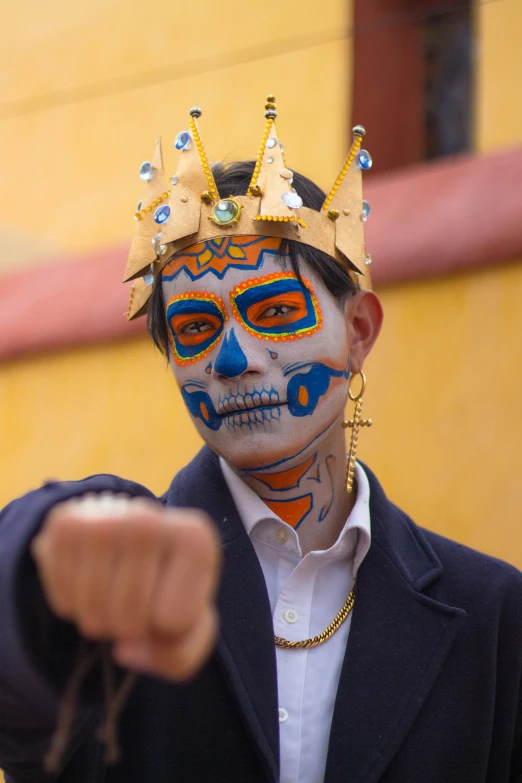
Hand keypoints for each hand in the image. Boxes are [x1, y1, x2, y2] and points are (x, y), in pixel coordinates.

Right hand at [31, 494, 220, 681]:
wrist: (129, 536)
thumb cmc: (166, 585)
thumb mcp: (191, 625)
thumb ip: (179, 657)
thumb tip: (124, 650)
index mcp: (195, 538)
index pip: (173, 622)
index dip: (166, 629)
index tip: (167, 599)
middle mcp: (150, 518)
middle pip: (129, 620)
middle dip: (129, 629)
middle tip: (135, 600)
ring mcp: (103, 517)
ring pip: (94, 616)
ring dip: (100, 621)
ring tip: (112, 590)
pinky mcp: (65, 524)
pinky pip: (64, 601)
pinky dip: (73, 606)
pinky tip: (87, 578)